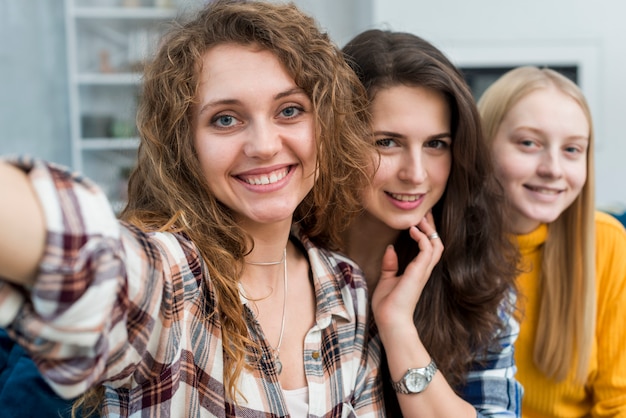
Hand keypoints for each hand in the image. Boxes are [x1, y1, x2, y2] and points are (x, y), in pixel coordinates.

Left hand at [371, 213, 443, 330]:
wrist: (390, 320)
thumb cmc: (388, 305)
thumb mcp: (387, 279)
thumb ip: (390, 265)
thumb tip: (390, 249)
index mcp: (418, 272)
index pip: (429, 248)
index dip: (427, 233)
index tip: (420, 220)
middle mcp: (423, 270)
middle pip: (436, 243)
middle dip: (432, 227)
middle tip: (425, 213)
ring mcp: (422, 271)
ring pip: (436, 244)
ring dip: (429, 230)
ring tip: (420, 219)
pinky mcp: (418, 272)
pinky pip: (427, 250)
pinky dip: (423, 238)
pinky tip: (413, 230)